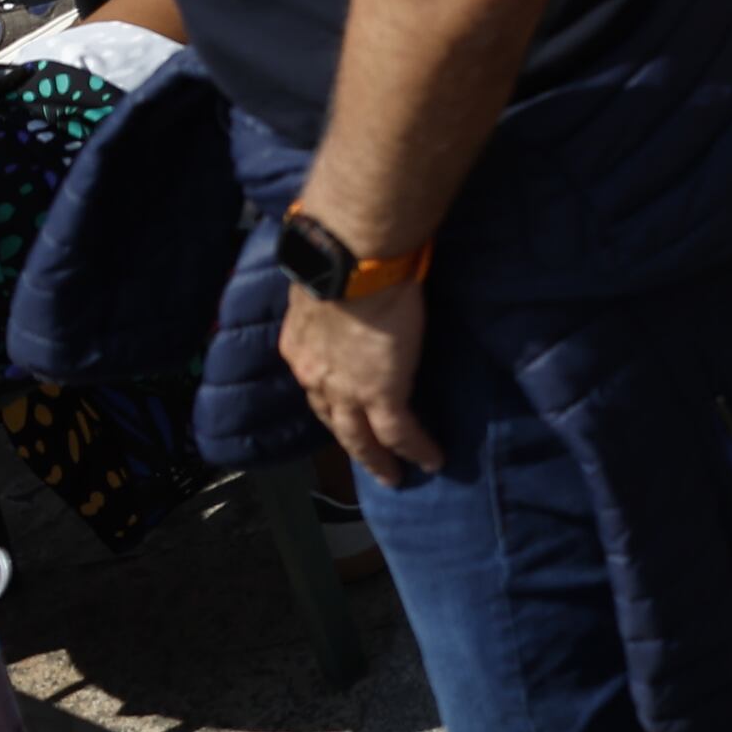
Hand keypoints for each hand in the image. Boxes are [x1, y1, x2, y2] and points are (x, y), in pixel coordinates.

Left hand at [279, 279, 441, 484]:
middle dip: (350, 441)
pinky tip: (431, 460)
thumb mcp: (324, 282)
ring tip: (394, 475)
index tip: (343, 406)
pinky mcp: (381, 394)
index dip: (330, 398)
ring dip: (377, 459)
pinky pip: (399, 433)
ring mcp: (345, 390)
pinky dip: (415, 450)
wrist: (350, 260)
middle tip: (368, 460)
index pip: (316, 383)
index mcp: (300, 347)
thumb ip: (334, 295)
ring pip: (359, 438)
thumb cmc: (341, 256)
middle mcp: (315, 376)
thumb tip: (347, 283)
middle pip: (332, 420)